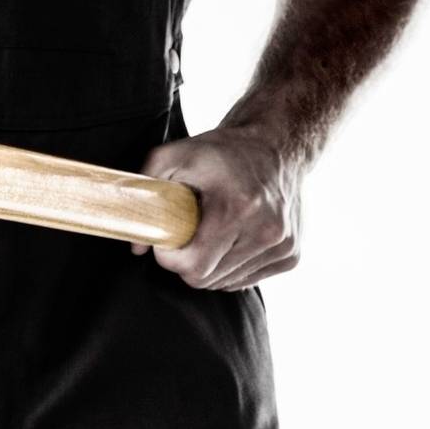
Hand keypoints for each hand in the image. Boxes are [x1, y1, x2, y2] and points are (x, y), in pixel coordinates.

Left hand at [131, 122, 303, 288]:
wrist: (276, 145)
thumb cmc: (221, 151)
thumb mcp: (174, 156)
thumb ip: (145, 193)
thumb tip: (137, 247)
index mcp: (239, 208)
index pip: (194, 267)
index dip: (170, 258)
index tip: (166, 239)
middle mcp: (267, 231)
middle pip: (207, 279)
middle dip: (187, 261)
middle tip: (187, 234)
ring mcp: (283, 246)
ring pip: (226, 283)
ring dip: (211, 264)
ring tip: (212, 232)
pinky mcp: (292, 255)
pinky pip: (246, 280)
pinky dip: (231, 267)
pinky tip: (231, 239)